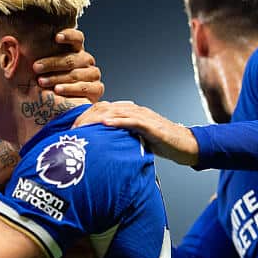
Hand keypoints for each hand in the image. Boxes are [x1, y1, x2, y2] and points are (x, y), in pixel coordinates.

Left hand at [33, 28, 103, 102]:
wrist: (64, 104)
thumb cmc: (49, 81)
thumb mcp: (42, 68)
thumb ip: (34, 56)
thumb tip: (10, 41)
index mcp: (76, 50)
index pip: (77, 38)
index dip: (68, 36)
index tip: (56, 38)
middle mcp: (86, 60)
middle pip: (72, 58)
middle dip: (52, 63)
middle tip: (35, 67)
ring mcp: (93, 74)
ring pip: (76, 74)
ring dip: (57, 77)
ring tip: (41, 82)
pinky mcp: (97, 89)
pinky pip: (84, 88)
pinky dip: (70, 89)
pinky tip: (57, 90)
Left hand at [73, 101, 199, 165]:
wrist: (186, 146)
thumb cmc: (161, 144)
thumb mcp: (135, 140)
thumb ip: (120, 139)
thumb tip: (102, 148)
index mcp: (129, 113)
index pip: (103, 110)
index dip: (86, 117)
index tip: (72, 128)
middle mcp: (134, 111)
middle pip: (105, 109)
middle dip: (86, 117)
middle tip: (71, 128)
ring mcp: (143, 116)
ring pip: (116, 112)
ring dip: (97, 118)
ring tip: (82, 126)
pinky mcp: (152, 126)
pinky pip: (133, 121)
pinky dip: (118, 122)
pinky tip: (105, 124)